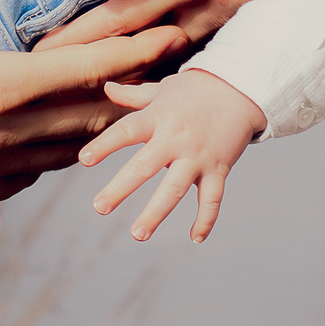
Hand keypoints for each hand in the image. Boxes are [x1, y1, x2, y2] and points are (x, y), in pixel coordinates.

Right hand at [0, 0, 188, 213]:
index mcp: (6, 87)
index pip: (91, 67)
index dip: (138, 50)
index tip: (174, 35)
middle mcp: (14, 132)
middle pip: (97, 113)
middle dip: (137, 90)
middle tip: (167, 72)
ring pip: (71, 149)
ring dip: (102, 126)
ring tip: (122, 107)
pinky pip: (34, 173)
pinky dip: (57, 155)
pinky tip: (50, 148)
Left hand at [34, 0, 280, 50]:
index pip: (128, 14)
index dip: (85, 33)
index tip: (47, 50)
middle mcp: (208, 8)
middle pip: (141, 43)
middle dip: (100, 57)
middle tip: (55, 70)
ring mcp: (232, 21)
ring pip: (175, 49)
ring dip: (142, 59)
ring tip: (103, 73)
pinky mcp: (250, 22)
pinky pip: (205, 45)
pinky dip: (178, 53)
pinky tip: (164, 58)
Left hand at [81, 68, 265, 242]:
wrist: (240, 87)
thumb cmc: (195, 88)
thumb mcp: (162, 89)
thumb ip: (133, 95)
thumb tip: (106, 87)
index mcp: (158, 117)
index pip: (126, 131)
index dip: (105, 145)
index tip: (84, 160)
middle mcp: (176, 138)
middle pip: (144, 166)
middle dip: (120, 188)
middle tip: (99, 207)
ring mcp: (198, 155)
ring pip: (174, 189)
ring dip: (155, 213)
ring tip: (137, 235)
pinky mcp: (219, 168)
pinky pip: (212, 199)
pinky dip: (205, 220)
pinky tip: (195, 238)